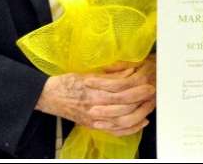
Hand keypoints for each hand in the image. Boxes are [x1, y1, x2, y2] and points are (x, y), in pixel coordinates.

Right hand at [35, 55, 156, 136]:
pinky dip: (131, 128)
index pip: (120, 89)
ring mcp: (94, 119)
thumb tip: (130, 71)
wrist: (49, 97)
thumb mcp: (89, 73)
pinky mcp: (93, 126)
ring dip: (139, 112)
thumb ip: (110, 74)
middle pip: (124, 104)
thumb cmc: (68, 82)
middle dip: (141, 98)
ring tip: (150, 105)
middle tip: (153, 92)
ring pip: (122, 119)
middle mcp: (94, 106)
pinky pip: (116, 131)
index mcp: (93, 89)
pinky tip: (141, 122)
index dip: (136, 86)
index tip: (148, 82)